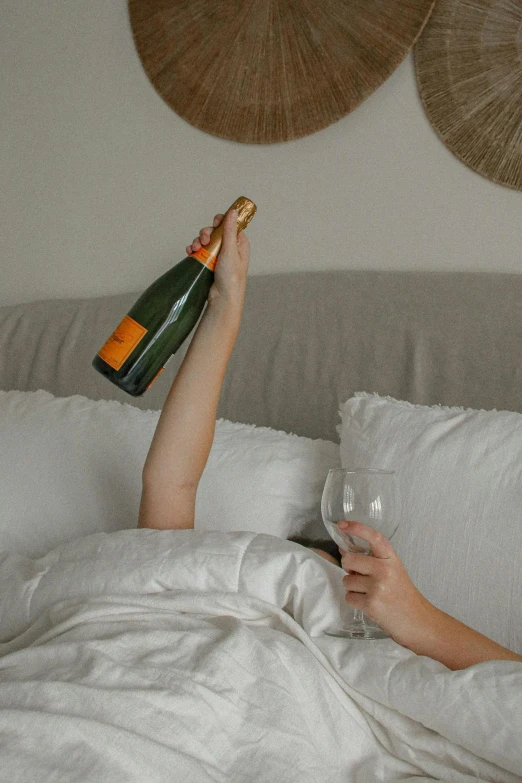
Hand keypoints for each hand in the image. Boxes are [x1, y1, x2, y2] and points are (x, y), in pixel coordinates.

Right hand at [186, 210, 249, 310]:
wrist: (222, 298)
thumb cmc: (231, 277)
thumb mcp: (230, 251)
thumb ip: (229, 230)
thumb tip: (233, 211)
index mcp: (239, 242)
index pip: (229, 224)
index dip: (220, 222)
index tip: (214, 224)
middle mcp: (229, 247)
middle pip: (214, 231)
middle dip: (206, 233)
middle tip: (203, 241)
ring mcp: (218, 254)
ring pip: (205, 240)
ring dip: (198, 241)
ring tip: (195, 249)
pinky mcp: (209, 262)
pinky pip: (199, 250)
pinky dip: (194, 249)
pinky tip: (190, 252)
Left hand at [338, 520, 433, 646]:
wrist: (418, 621)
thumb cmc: (403, 595)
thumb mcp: (393, 571)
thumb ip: (371, 560)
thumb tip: (344, 550)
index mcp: (391, 558)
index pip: (373, 537)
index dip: (357, 528)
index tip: (342, 524)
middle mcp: (384, 569)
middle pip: (349, 560)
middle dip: (348, 569)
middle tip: (360, 576)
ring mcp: (378, 586)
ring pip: (346, 580)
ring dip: (353, 588)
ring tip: (369, 593)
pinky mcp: (371, 604)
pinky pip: (349, 597)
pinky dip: (355, 601)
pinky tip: (369, 604)